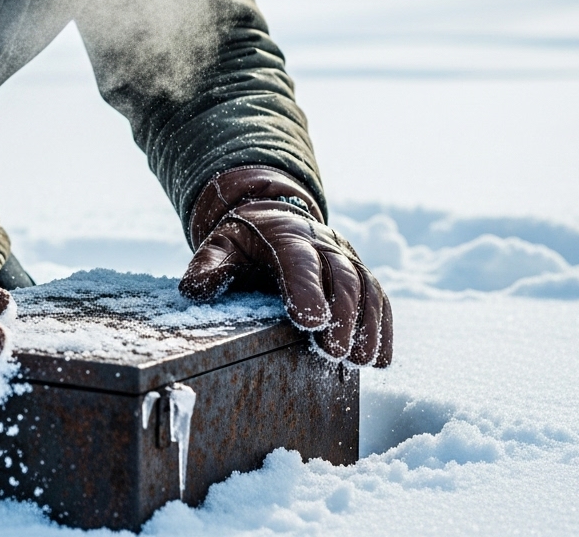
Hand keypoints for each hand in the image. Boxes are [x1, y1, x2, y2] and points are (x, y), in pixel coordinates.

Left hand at [180, 166, 392, 367]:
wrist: (274, 217)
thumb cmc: (244, 241)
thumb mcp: (220, 246)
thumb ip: (208, 266)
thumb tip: (195, 288)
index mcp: (287, 235)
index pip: (300, 260)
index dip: (307, 289)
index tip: (311, 322)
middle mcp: (324, 243)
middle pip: (342, 276)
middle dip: (343, 316)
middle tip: (336, 352)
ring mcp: (346, 258)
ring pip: (367, 287)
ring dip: (368, 326)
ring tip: (362, 361)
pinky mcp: (360, 273)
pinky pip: (379, 298)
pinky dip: (383, 327)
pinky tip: (381, 358)